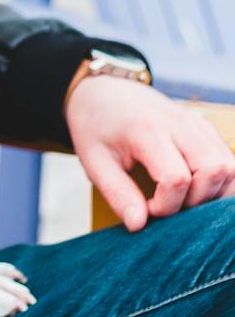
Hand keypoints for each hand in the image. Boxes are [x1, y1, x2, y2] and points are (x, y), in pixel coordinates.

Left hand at [65, 76, 234, 230]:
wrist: (104, 91)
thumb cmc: (96, 128)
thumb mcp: (94, 162)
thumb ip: (118, 195)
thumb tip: (138, 225)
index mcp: (147, 131)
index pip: (177, 179)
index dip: (166, 206)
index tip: (147, 208)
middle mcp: (179, 123)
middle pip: (214, 171)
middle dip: (196, 201)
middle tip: (168, 205)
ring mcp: (197, 123)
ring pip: (229, 167)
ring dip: (212, 193)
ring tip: (181, 198)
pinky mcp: (205, 128)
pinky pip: (228, 160)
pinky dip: (218, 181)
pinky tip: (192, 188)